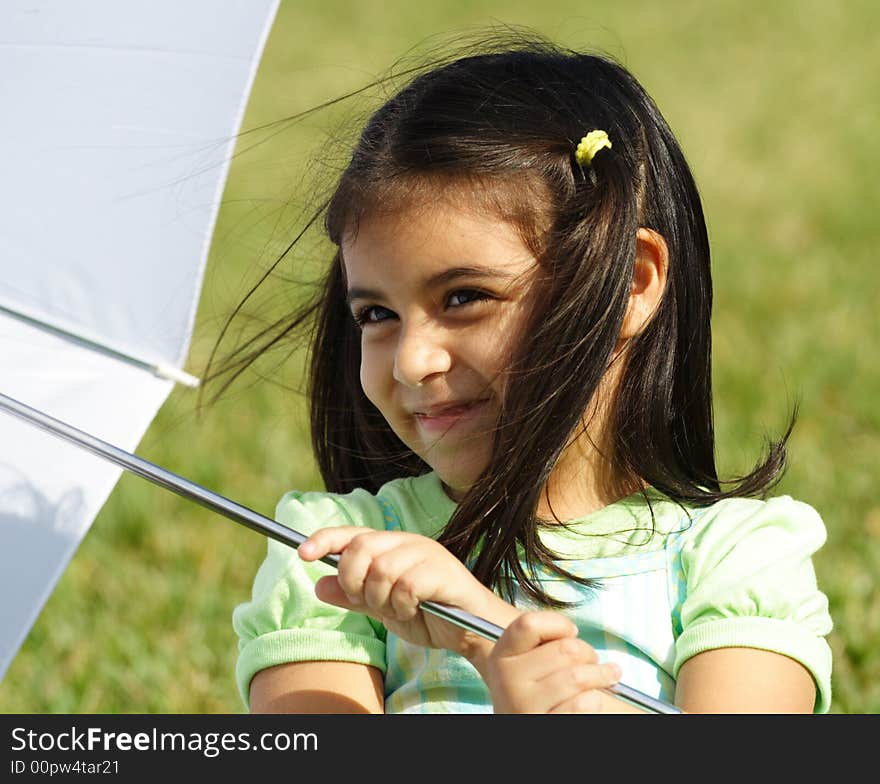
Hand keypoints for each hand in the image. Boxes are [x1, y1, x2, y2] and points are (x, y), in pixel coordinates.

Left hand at [297, 527, 517, 654]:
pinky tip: (416, 609)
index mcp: (391, 546)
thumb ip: (353, 596)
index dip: (325, 539)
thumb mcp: (383, 608)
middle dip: (354, 581)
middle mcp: (407, 542)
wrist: (471, 632)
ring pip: (381, 570)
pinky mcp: (443, 571)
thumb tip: (318, 583)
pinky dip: (403, 604)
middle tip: (368, 600)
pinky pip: (405, 585)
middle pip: (361, 548)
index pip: (352, 534)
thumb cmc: (430, 614)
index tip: (301, 553)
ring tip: (399, 608)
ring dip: (382, 598)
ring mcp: (426, 554)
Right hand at [473, 611, 621, 712]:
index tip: (572, 631)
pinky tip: (589, 699)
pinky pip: (583, 704)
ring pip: (577, 677)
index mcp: (501, 657)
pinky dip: (594, 699)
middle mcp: (508, 682)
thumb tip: (571, 632)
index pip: (529, 625)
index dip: (559, 624)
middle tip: (590, 658)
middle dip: (587, 651)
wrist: (520, 721)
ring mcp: (525, 707)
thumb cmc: (530, 690)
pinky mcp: (545, 725)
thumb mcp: (522, 662)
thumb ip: (539, 642)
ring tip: (604, 675)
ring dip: (600, 674)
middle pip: (565, 649)